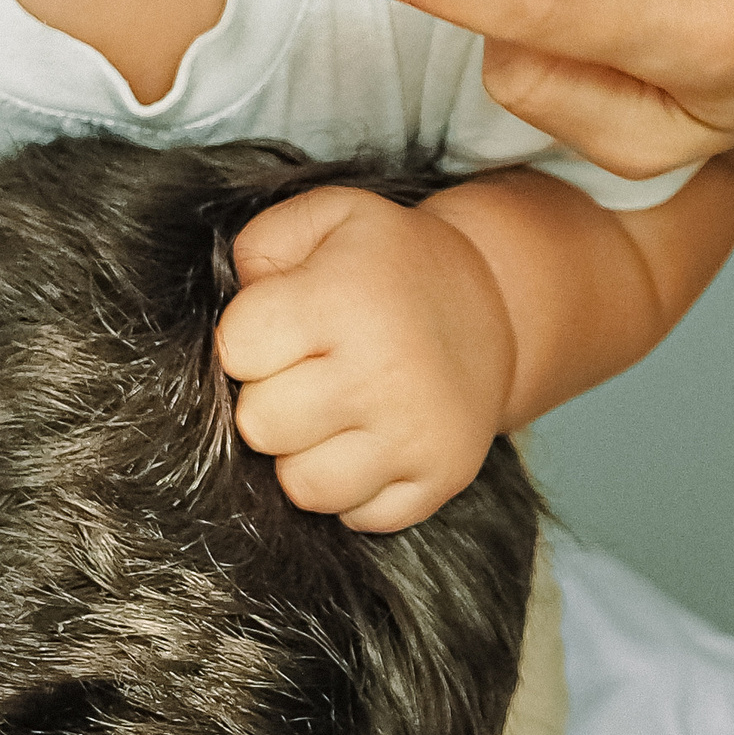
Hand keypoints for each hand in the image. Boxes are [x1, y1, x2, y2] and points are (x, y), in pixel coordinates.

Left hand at [219, 186, 514, 531]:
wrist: (497, 304)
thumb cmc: (391, 264)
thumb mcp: (331, 217)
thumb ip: (261, 243)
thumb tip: (236, 303)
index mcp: (347, 298)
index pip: (236, 348)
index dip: (249, 338)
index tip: (284, 327)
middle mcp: (384, 372)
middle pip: (260, 424)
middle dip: (271, 398)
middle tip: (309, 373)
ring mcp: (417, 433)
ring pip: (303, 487)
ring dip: (306, 454)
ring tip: (335, 413)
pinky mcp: (443, 477)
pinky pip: (359, 517)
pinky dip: (355, 489)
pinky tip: (371, 442)